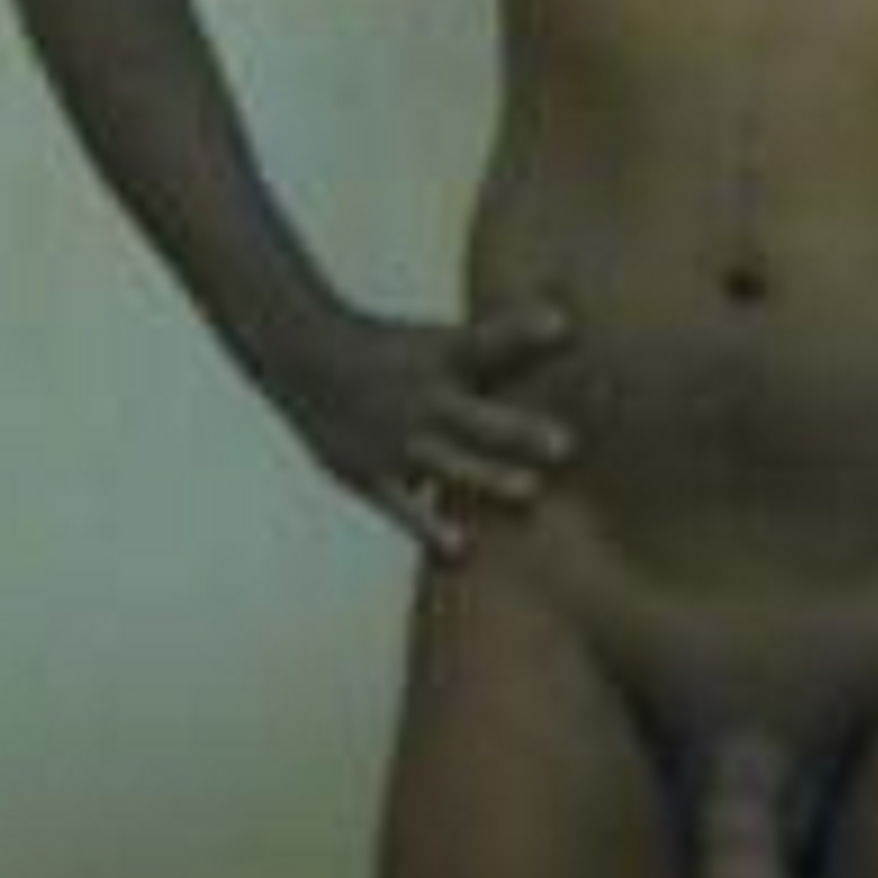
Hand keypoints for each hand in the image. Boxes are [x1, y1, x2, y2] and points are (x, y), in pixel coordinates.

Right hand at [299, 293, 580, 556]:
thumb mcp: (444, 341)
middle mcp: (422, 397)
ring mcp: (396, 439)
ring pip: (447, 462)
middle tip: (567, 444)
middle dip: (520, 430)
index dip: (524, 331)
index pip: (487, 341)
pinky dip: (431, 528)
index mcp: (442, 356)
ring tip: (531, 492)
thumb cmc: (398, 353)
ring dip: (489, 478)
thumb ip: (509, 345)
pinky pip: (403, 507)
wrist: (303, 357)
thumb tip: (574, 327)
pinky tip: (462, 551)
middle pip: (476, 415)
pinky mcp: (370, 474)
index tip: (563, 325)